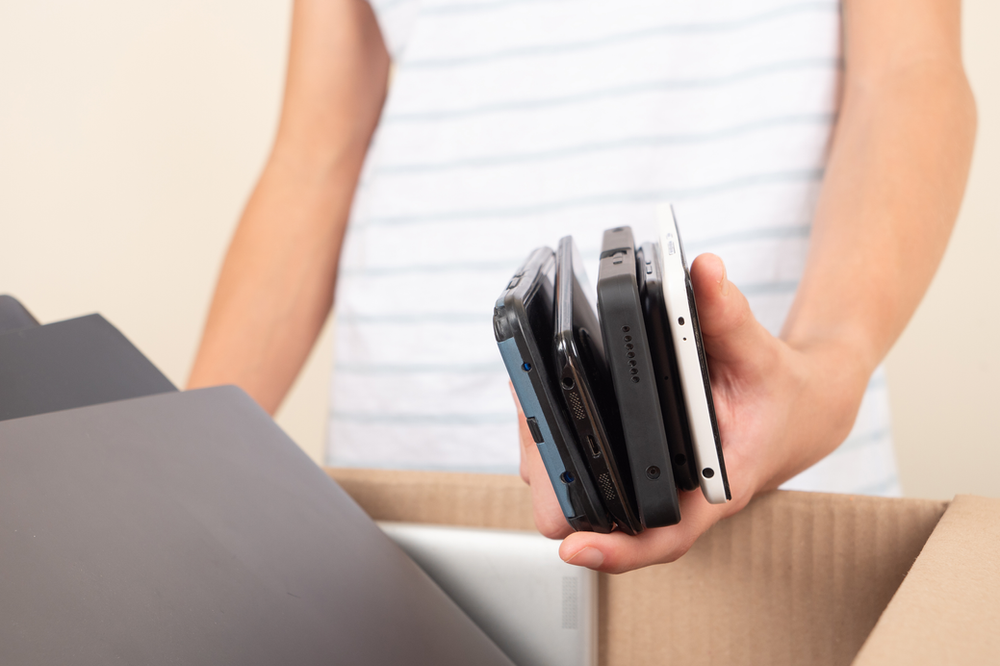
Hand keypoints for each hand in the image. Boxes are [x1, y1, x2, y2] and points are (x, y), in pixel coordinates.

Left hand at [517, 253, 872, 572]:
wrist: (794, 410)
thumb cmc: (778, 394)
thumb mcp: (762, 355)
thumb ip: (730, 316)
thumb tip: (703, 272)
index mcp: (710, 486)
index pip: (663, 534)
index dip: (618, 550)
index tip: (576, 549)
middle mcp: (671, 493)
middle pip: (599, 517)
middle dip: (559, 481)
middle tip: (535, 418)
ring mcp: (647, 483)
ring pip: (581, 494)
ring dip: (551, 458)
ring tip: (530, 396)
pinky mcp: (632, 464)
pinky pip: (586, 468)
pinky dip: (560, 439)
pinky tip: (544, 399)